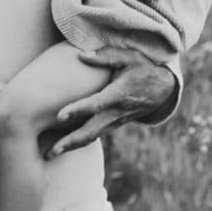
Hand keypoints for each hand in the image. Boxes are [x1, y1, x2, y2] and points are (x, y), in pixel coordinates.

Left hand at [49, 46, 178, 154]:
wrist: (162, 89)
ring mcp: (114, 121)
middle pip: (91, 131)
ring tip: (49, 155)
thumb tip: (81, 55)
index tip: (59, 116)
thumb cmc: (143, 68)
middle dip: (70, 142)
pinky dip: (77, 142)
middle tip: (50, 152)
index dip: (78, 110)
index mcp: (119, 95)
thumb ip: (106, 56)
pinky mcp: (111, 124)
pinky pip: (93, 135)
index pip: (96, 105)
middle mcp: (115, 112)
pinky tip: (60, 147)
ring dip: (70, 146)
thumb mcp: (130, 57)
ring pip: (91, 136)